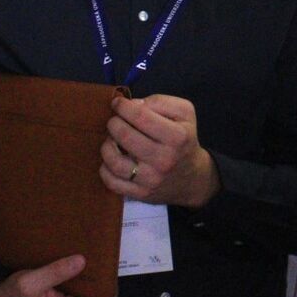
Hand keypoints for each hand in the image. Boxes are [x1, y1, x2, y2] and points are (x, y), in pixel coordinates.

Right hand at [0, 254, 116, 296]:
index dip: (111, 285)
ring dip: (92, 282)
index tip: (108, 264)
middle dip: (102, 281)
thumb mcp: (30, 282)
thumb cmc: (13, 296)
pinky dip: (82, 284)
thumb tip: (82, 260)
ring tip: (88, 260)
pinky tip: (77, 268)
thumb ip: (56, 272)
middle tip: (98, 258)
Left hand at [101, 94, 220, 207]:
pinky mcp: (140, 194)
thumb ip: (161, 102)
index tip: (118, 103)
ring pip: (114, 161)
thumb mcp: (184, 113)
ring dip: (106, 145)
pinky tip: (111, 159)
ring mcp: (151, 179)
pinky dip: (104, 168)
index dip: (123, 106)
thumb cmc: (184, 139)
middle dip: (113, 123)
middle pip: (125, 136)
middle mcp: (164, 159)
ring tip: (111, 139)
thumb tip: (133, 105)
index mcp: (177, 137)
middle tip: (115, 121)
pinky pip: (112, 182)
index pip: (140, 116)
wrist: (192, 178)